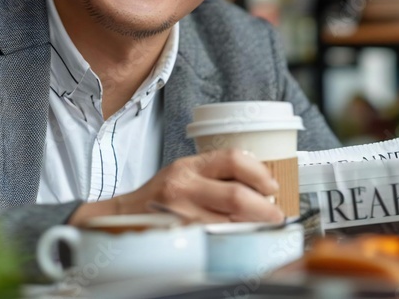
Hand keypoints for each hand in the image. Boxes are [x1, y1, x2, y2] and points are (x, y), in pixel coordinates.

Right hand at [69, 149, 283, 225]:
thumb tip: (259, 185)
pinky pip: (216, 240)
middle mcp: (183, 187)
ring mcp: (180, 214)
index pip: (232, 159)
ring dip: (253, 228)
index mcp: (188, 166)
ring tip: (262, 228)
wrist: (123, 217)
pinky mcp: (179, 237)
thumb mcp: (184, 173)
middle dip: (264, 208)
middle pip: (237, 195)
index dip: (259, 173)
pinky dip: (234, 240)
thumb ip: (216, 174)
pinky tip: (240, 239)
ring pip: (230, 222)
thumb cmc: (159, 197)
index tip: (271, 186)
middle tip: (275, 215)